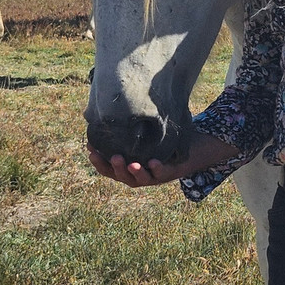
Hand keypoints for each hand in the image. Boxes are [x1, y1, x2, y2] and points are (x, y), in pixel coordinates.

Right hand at [87, 133, 239, 188]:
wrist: (194, 145)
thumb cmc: (164, 137)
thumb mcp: (144, 129)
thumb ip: (127, 122)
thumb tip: (106, 104)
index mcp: (130, 165)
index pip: (109, 167)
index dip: (99, 161)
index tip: (90, 149)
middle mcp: (140, 174)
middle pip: (121, 177)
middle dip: (113, 168)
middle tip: (111, 156)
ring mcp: (155, 176)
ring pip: (139, 180)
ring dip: (133, 172)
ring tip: (130, 162)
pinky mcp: (171, 173)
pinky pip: (162, 174)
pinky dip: (156, 170)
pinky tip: (152, 162)